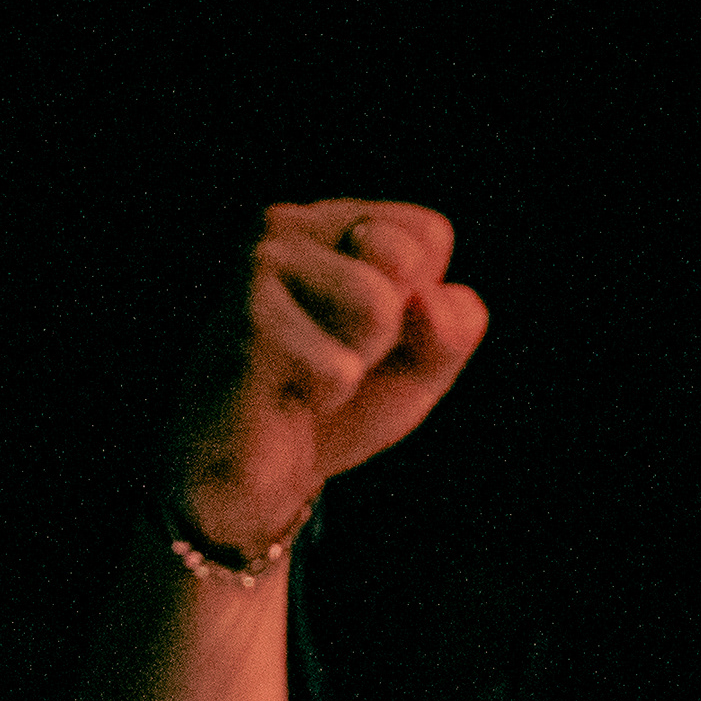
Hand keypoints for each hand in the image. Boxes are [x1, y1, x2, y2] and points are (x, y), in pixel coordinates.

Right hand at [176, 198, 488, 549]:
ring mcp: (259, 267)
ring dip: (355, 364)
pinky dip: (324, 397)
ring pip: (377, 306)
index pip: (429, 234)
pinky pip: (340, 366)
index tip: (359, 334)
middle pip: (405, 259)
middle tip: (328, 357)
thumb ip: (454, 326)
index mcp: (328, 221)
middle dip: (388, 331)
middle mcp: (286, 226)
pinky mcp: (247, 321)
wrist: (249, 480)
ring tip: (305, 375)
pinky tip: (281, 396)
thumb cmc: (336, 408)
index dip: (417, 305)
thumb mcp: (421, 364)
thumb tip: (426, 301)